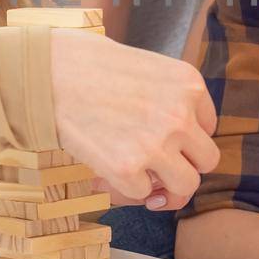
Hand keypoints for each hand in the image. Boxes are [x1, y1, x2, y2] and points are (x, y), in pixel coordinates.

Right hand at [49, 29, 218, 209]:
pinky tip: (107, 164)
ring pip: (186, 185)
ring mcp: (157, 144)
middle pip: (206, 160)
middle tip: (156, 161)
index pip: (208, 128)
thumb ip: (172, 99)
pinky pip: (142, 193)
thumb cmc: (91, 65)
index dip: (185, 137)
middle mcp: (181, 115)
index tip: (160, 135)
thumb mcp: (148, 68)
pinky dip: (125, 185)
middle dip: (183, 164)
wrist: (49, 73)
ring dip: (163, 184)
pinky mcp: (127, 169)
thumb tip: (178, 144)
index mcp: (189, 85)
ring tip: (139, 171)